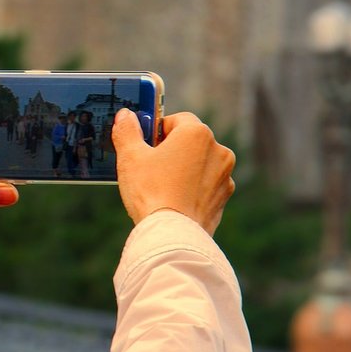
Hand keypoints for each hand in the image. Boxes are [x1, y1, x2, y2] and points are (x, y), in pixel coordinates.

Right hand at [112, 109, 234, 235]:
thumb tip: (125, 116)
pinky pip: (206, 186)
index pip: (176, 119)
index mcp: (196, 133)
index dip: (157, 130)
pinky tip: (174, 201)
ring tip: (161, 187)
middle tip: (149, 167)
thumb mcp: (130, 157)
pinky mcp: (224, 198)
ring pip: (199, 164)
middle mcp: (218, 150)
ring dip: (184, 169)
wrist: (172, 235)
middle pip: (190, 141)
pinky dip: (192, 189)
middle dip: (171, 150)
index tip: (144, 145)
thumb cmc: (151, 192)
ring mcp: (225, 175)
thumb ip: (127, 131)